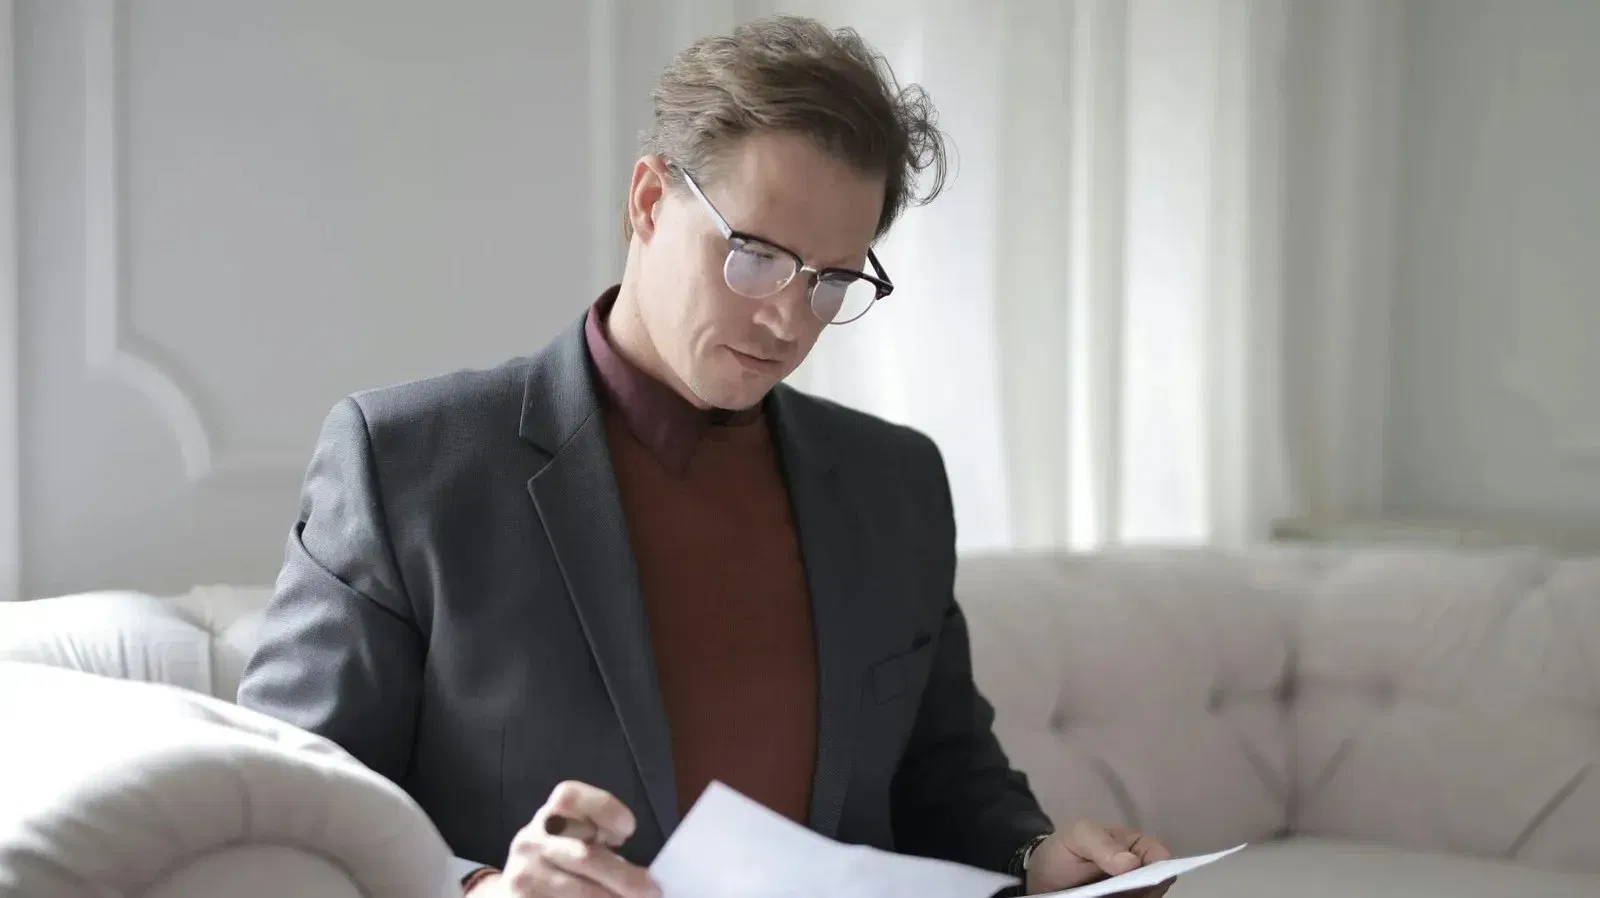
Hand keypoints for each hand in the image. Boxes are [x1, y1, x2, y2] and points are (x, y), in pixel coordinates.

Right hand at [472, 781, 660, 897]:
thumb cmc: (564, 856)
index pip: (570, 797)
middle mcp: (531, 840)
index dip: (604, 809)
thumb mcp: (579, 836)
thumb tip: (648, 870)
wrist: (518, 886)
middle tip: (652, 890)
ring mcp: (524, 875)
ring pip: (579, 889)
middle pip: (584, 855)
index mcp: (551, 815)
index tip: (629, 831)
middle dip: (624, 877)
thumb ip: (603, 838)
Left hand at [1025, 822, 1173, 896]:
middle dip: (1145, 892)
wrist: (1042, 875)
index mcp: (1136, 848)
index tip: (1144, 878)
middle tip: (1122, 893)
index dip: (1159, 867)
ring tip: (1108, 895)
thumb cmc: (1065, 849)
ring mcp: (1130, 894)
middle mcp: (1139, 874)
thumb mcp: (1078, 837)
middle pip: (1156, 886)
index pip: (1160, 856)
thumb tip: (1133, 862)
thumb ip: (1102, 845)